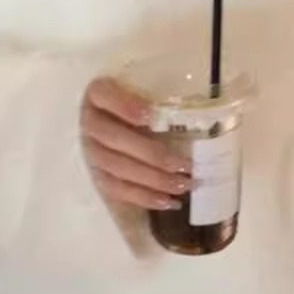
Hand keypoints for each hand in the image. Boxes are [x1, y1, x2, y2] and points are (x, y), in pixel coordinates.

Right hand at [81, 77, 192, 211]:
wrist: (124, 123)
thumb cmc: (143, 102)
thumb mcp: (149, 92)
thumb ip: (162, 98)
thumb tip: (203, 113)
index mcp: (98, 94)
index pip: (103, 94)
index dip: (124, 105)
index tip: (151, 115)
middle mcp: (90, 122)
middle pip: (113, 138)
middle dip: (151, 154)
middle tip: (184, 164)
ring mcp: (91, 151)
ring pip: (116, 167)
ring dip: (152, 179)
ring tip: (183, 185)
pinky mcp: (98, 175)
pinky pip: (117, 189)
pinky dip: (143, 197)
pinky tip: (168, 201)